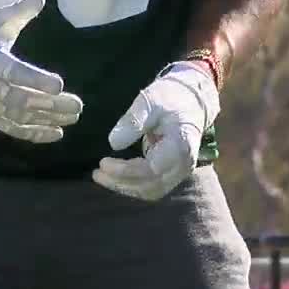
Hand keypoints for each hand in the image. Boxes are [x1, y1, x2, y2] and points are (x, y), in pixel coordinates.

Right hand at [0, 0, 83, 142]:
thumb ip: (21, 11)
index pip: (14, 72)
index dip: (36, 80)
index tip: (59, 84)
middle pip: (21, 99)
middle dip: (50, 104)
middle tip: (77, 105)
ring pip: (19, 116)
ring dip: (47, 119)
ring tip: (73, 117)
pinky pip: (12, 129)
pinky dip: (34, 134)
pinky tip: (56, 134)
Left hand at [92, 62, 219, 200]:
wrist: (191, 101)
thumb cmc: (171, 98)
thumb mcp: (151, 101)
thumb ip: (133, 121)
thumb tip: (113, 143)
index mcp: (181, 145)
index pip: (152, 169)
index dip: (126, 171)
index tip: (103, 163)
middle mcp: (184, 164)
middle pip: (151, 185)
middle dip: (121, 182)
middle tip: (96, 173)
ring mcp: (180, 171)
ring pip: (151, 191)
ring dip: (125, 187)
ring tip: (101, 177)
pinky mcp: (173, 173)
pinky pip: (152, 187)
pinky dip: (132, 185)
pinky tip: (114, 178)